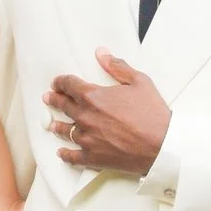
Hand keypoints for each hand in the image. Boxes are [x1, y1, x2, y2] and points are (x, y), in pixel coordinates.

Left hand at [44, 49, 169, 176]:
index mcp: (94, 97)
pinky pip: (73, 156)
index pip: (69, 85)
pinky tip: (62, 153)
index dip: (61, 82)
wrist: (162, 145)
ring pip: (65, 131)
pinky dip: (66, 154)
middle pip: (64, 106)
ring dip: (57, 126)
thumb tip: (101, 53)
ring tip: (52, 125)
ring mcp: (87, 139)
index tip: (58, 83)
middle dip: (55, 100)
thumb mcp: (139, 82)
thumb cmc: (153, 113)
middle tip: (48, 98)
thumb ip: (117, 66)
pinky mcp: (93, 157)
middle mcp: (85, 117)